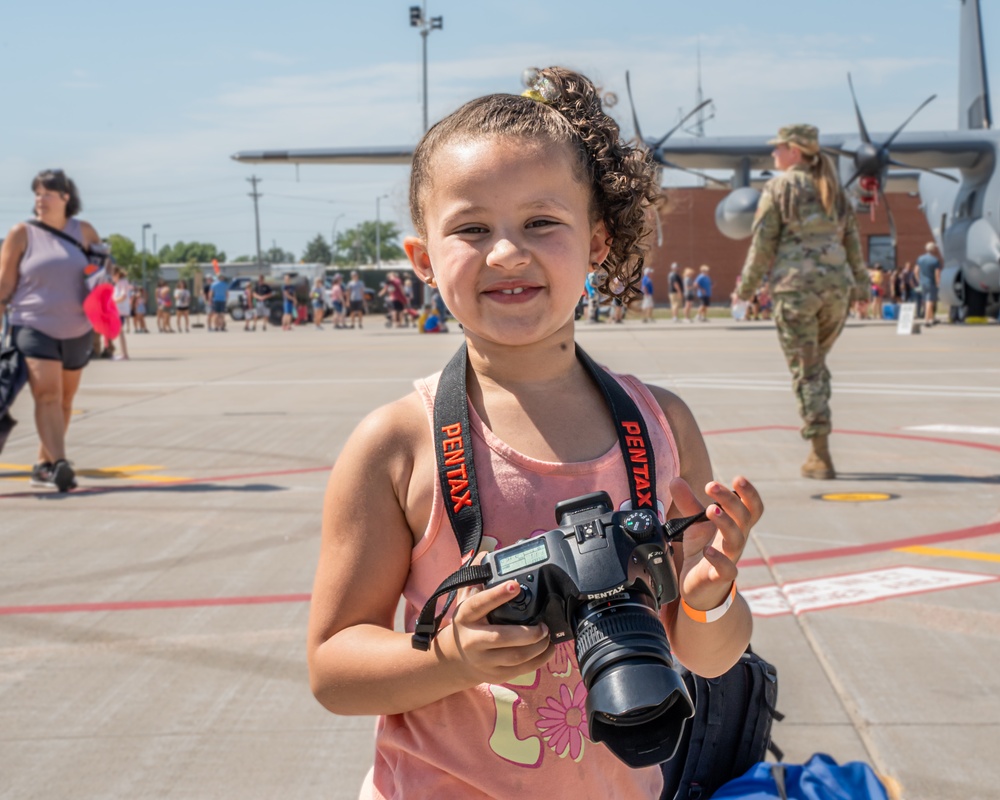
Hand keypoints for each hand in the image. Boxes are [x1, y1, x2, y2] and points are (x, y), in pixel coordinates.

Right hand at [442, 578, 553, 685]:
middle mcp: (473, 639)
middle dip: (528, 632)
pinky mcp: (496, 674)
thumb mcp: (465, 599)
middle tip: (544, 624)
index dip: (498, 594)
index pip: (480, 604)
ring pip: (515, 656)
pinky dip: (539, 659)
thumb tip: (485, 554)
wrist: (453, 659)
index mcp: (466, 616)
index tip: (516, 585)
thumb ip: (476, 577)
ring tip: (548, 635)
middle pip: (502, 637)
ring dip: (537, 646)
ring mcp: (484, 659)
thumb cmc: (466, 623)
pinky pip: (522, 669)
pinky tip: (548, 648)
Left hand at [668, 475, 762, 611]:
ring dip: (725, 523)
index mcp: (735, 526)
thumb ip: (688, 503)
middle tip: (711, 485)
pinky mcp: (719, 576)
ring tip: (710, 509)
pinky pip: (727, 568)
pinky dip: (718, 559)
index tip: (738, 478)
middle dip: (730, 499)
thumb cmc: (703, 552)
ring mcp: (730, 558)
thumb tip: (676, 480)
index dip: (750, 493)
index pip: (751, 508)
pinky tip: (707, 550)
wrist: (700, 588)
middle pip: (743, 518)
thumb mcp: (695, 525)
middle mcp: (736, 540)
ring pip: (736, 540)